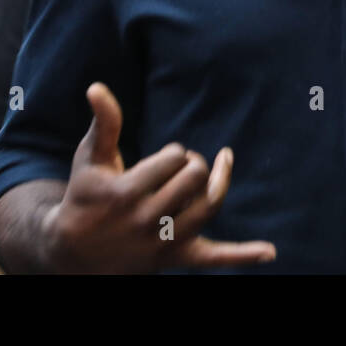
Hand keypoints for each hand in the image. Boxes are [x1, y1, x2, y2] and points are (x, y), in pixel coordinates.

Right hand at [42, 82, 276, 272]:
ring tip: (213, 170)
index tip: (161, 161)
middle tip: (180, 168)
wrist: (75, 253)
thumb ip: (104, 123)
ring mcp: (163, 243)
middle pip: (194, 179)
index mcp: (125, 193)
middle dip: (193, 164)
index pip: (172, 159)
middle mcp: (146, 220)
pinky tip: (270, 251)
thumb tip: (97, 87)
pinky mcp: (175, 259)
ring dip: (215, 184)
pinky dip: (242, 254)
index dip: (173, 153)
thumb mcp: (90, 158)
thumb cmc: (85, 195)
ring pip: (208, 206)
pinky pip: (213, 258)